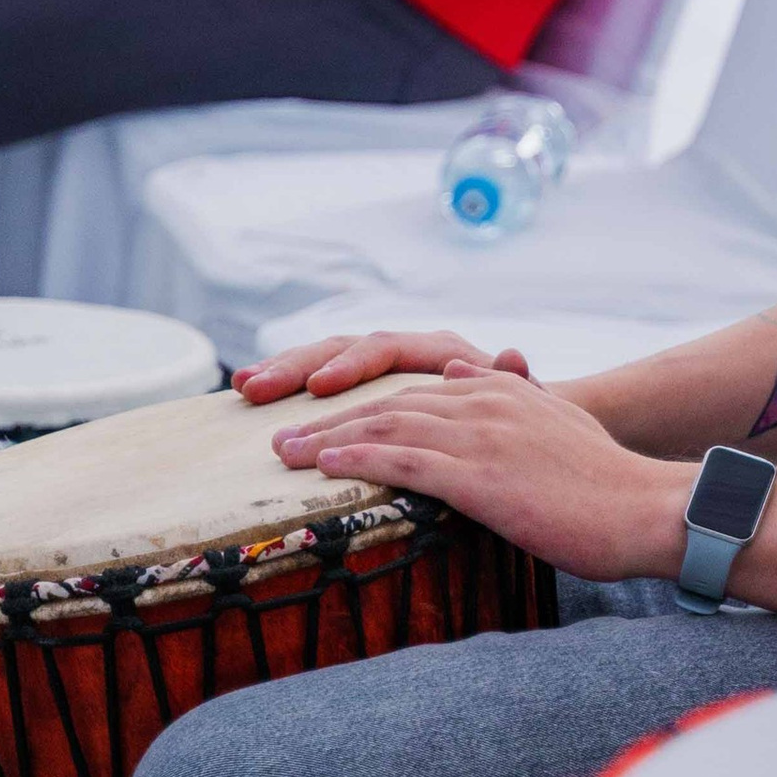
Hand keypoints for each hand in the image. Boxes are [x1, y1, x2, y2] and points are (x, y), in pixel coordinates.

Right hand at [238, 327, 530, 404]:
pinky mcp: (367, 396)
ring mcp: (384, 374)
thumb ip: (518, 383)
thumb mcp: (529, 404)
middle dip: (297, 366)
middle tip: (255, 388)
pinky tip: (248, 399)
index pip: (386, 350)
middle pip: (343, 349)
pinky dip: (289, 390)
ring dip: (283, 373)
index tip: (320, 389)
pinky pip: (323, 388)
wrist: (533, 427)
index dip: (351, 367)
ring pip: (326, 363)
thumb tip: (513, 354)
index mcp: (439, 353)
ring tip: (243, 387)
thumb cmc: (529, 419)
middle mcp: (406, 355)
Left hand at [266, 362, 690, 581]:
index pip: (415, 392)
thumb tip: (463, 367)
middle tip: (283, 434)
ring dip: (327, 440)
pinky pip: (403, 462)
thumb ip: (512, 396)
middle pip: (388, 405)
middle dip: (330, 418)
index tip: (323, 419)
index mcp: (502, 391)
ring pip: (386, 429)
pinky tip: (323, 467)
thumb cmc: (610, 482)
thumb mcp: (559, 423)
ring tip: (285, 452)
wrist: (649, 509)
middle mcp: (485, 402)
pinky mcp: (480, 474)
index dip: (363, 405)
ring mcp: (481, 436)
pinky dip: (357, 461)